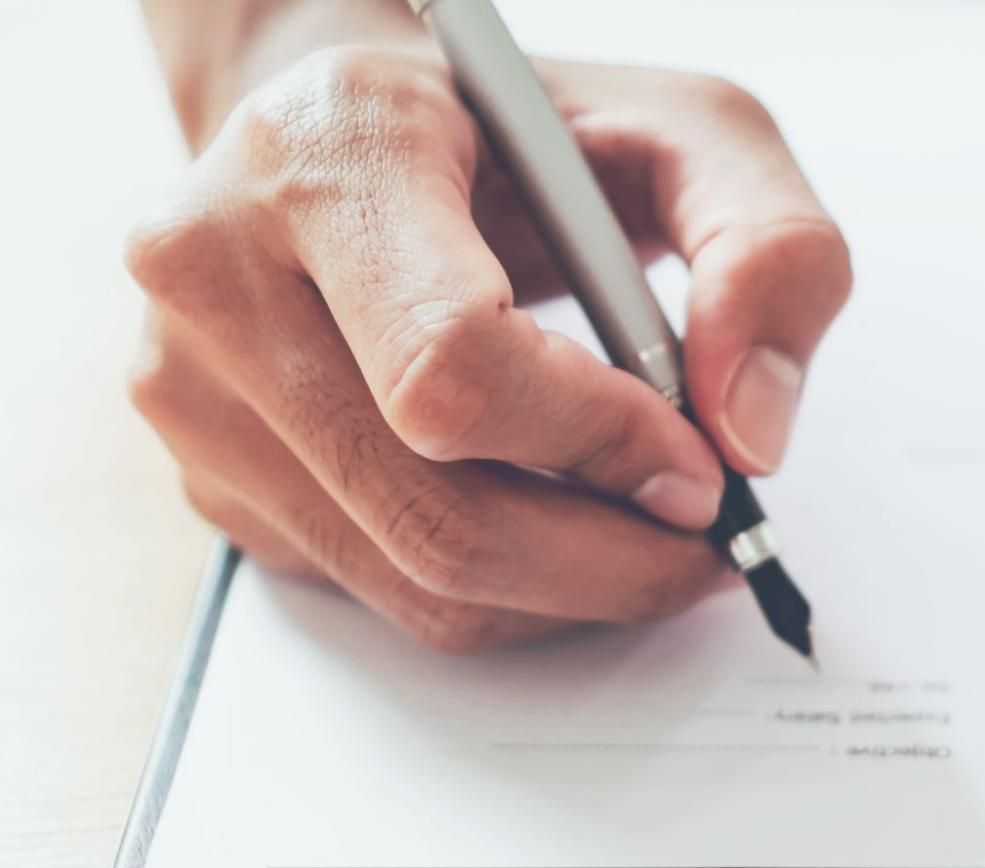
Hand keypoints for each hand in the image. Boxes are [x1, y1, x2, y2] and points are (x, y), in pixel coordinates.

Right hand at [126, 42, 850, 651]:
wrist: (351, 138)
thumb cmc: (516, 133)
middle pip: (436, 514)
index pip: (453, 368)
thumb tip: (751, 436)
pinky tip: (561, 527)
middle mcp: (220, 271)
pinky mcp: (217, 481)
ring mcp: (195, 391)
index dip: (599, 446)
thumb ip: (768, 249)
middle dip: (610, 562)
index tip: (697, 467)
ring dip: (572, 594)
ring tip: (652, 539)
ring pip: (417, 581)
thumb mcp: (687, 131)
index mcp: (329, 155)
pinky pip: (387, 597)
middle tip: (706, 546)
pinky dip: (508, 594)